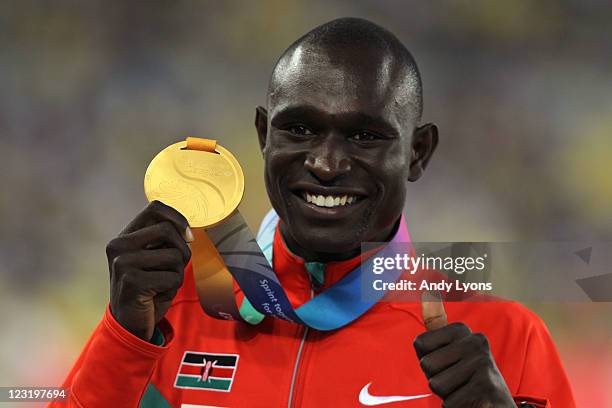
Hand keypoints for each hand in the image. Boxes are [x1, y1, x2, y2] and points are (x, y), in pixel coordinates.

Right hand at [106, 200, 192, 340]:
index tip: (187, 235)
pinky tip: (156, 296)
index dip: (178, 218)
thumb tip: (188, 232)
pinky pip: (173, 277)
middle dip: (182, 251)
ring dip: (177, 273)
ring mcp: (123, 263)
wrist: (130, 324)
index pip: (155, 208)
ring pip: (175, 256)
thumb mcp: (154, 259)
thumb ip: (164, 241)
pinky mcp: (132, 282)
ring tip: (160, 284)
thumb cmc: (148, 288)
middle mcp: (119, 245)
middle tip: (173, 269)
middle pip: (168, 230)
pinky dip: (172, 288)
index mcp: (124, 236)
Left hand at [413, 291, 515, 407]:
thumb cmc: (464, 377)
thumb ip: (436, 322)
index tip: (447, 363)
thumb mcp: (448, 349)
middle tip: (457, 381)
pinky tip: (472, 402)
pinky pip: (449, 401)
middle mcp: (475, 341)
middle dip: (436, 378)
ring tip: (464, 390)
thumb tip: (428, 291)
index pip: (419, 343)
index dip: (427, 360)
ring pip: (436, 384)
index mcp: (462, 330)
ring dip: (447, 394)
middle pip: (426, 364)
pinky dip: (456, 406)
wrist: (494, 405)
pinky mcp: (487, 388)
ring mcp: (483, 363)